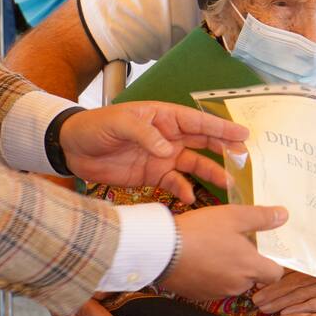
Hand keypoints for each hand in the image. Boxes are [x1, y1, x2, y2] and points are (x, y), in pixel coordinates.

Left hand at [60, 101, 247, 203]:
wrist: (71, 149)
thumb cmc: (96, 126)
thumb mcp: (119, 123)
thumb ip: (145, 134)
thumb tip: (168, 149)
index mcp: (164, 117)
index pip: (197, 121)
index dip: (220, 128)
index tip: (242, 134)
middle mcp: (169, 136)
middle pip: (203, 142)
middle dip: (224, 149)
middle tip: (244, 157)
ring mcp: (162, 157)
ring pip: (194, 164)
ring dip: (210, 172)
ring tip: (227, 183)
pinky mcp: (152, 176)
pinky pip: (175, 183)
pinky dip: (184, 190)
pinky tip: (191, 197)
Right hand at [159, 205, 287, 300]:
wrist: (161, 251)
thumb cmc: (202, 230)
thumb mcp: (234, 215)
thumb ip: (262, 217)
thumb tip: (284, 216)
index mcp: (250, 268)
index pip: (275, 274)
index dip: (274, 262)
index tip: (265, 250)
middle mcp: (237, 286)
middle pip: (253, 277)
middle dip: (248, 263)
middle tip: (235, 242)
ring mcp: (216, 293)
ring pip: (233, 282)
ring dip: (229, 270)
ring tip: (215, 247)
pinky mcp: (197, 296)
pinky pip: (213, 286)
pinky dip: (211, 276)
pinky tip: (200, 259)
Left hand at [249, 271, 315, 314]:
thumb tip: (294, 265)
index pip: (292, 269)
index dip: (274, 277)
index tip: (257, 282)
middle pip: (291, 281)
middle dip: (272, 291)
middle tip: (254, 300)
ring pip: (299, 293)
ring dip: (279, 300)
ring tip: (262, 308)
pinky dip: (299, 309)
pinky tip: (284, 314)